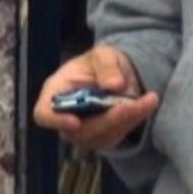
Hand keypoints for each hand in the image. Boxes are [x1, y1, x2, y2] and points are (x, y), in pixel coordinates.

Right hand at [33, 45, 156, 148]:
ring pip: (101, 138)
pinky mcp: (103, 138)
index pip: (44, 114)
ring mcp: (84, 132)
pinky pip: (118, 137)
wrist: (119, 74)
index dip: (56, 121)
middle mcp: (66, 117)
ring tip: (148, 99)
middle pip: (78, 133)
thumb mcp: (104, 55)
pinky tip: (147, 104)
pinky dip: (135, 121)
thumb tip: (114, 85)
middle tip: (131, 104)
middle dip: (107, 120)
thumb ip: (107, 67)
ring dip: (126, 121)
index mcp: (55, 93)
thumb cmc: (100, 63)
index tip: (75, 122)